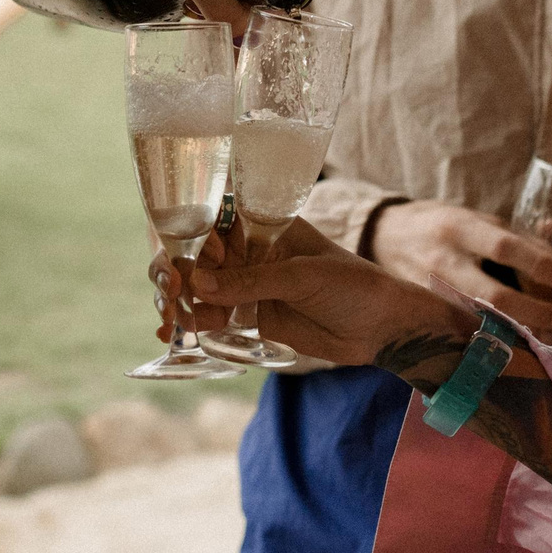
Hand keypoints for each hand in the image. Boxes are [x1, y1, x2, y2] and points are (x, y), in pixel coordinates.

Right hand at [173, 218, 467, 365]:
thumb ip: (251, 280)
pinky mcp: (248, 316)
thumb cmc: (353, 286)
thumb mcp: (302, 277)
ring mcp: (246, 284)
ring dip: (176, 298)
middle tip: (170, 289)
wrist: (381, 330)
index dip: (187, 231)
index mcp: (263, 225)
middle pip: (195, 253)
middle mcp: (248, 250)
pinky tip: (171, 335)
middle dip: (174, 269)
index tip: (180, 254)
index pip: (212, 217)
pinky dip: (189, 323)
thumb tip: (197, 283)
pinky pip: (210, 316)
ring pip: (197, 286)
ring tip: (170, 318)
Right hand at [366, 200, 551, 338]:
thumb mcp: (480, 220)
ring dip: (517, 334)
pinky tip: (518, 353)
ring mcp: (430, 293)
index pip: (502, 246)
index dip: (536, 263)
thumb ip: (524, 242)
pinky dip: (492, 343)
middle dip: (533, 312)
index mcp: (459, 228)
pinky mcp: (425, 315)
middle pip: (493, 295)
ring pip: (480, 322)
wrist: (385, 237)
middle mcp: (443, 261)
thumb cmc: (445, 225)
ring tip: (551, 343)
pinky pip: (463, 333)